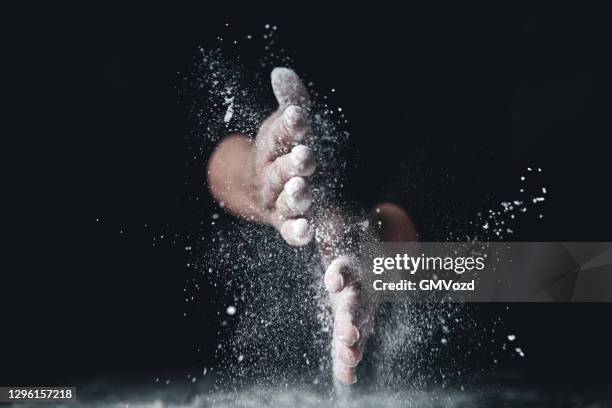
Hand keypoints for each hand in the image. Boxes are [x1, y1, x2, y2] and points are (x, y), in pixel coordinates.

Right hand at [207, 68, 316, 245]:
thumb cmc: (282, 152)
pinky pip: (290, 230)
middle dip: (292, 163)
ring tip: (303, 190)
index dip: (288, 125)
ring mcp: (278, 202)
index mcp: (272, 148)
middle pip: (280, 170)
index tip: (299, 115)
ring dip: (294, 197)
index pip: (279, 134)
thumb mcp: (288, 125)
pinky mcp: (286, 224)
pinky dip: (297, 232)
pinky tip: (307, 230)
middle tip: (305, 156)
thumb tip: (282, 73)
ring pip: (285, 201)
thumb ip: (292, 102)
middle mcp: (272, 176)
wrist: (264, 191)